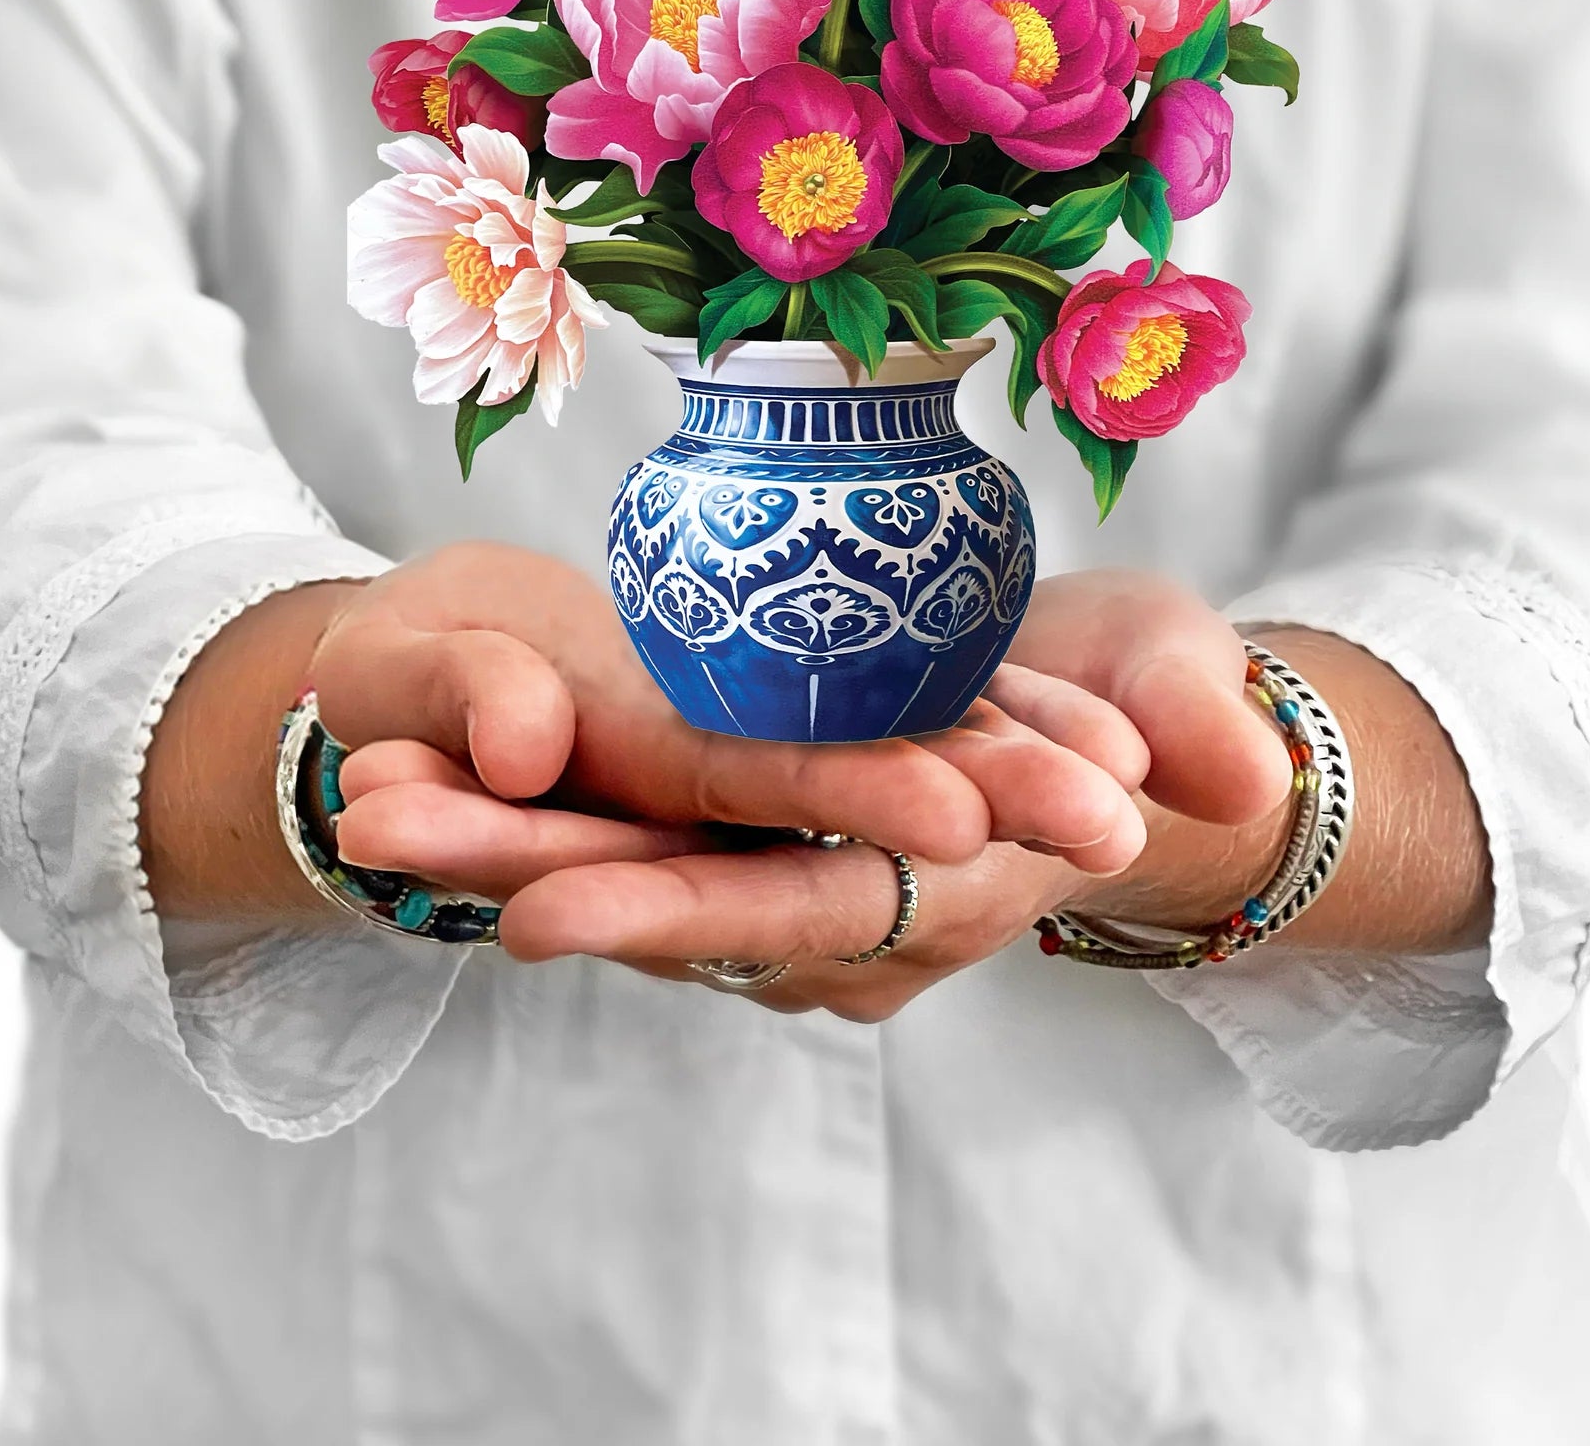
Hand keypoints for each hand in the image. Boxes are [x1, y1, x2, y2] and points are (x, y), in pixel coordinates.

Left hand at [374, 564, 1289, 1014]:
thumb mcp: (1183, 679)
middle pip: (670, 899)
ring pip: (625, 867)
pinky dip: (527, 802)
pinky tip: (420, 755)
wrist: (1105, 740)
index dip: (683, 910)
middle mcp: (842, 906)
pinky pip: (624, 825)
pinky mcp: (741, 821)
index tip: (544, 910)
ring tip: (364, 787)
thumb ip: (1190, 711)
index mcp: (943, 877)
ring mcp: (783, 865)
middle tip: (377, 822)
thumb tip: (1225, 761)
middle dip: (524, 870)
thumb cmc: (1150, 700)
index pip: (801, 906)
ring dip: (494, 837)